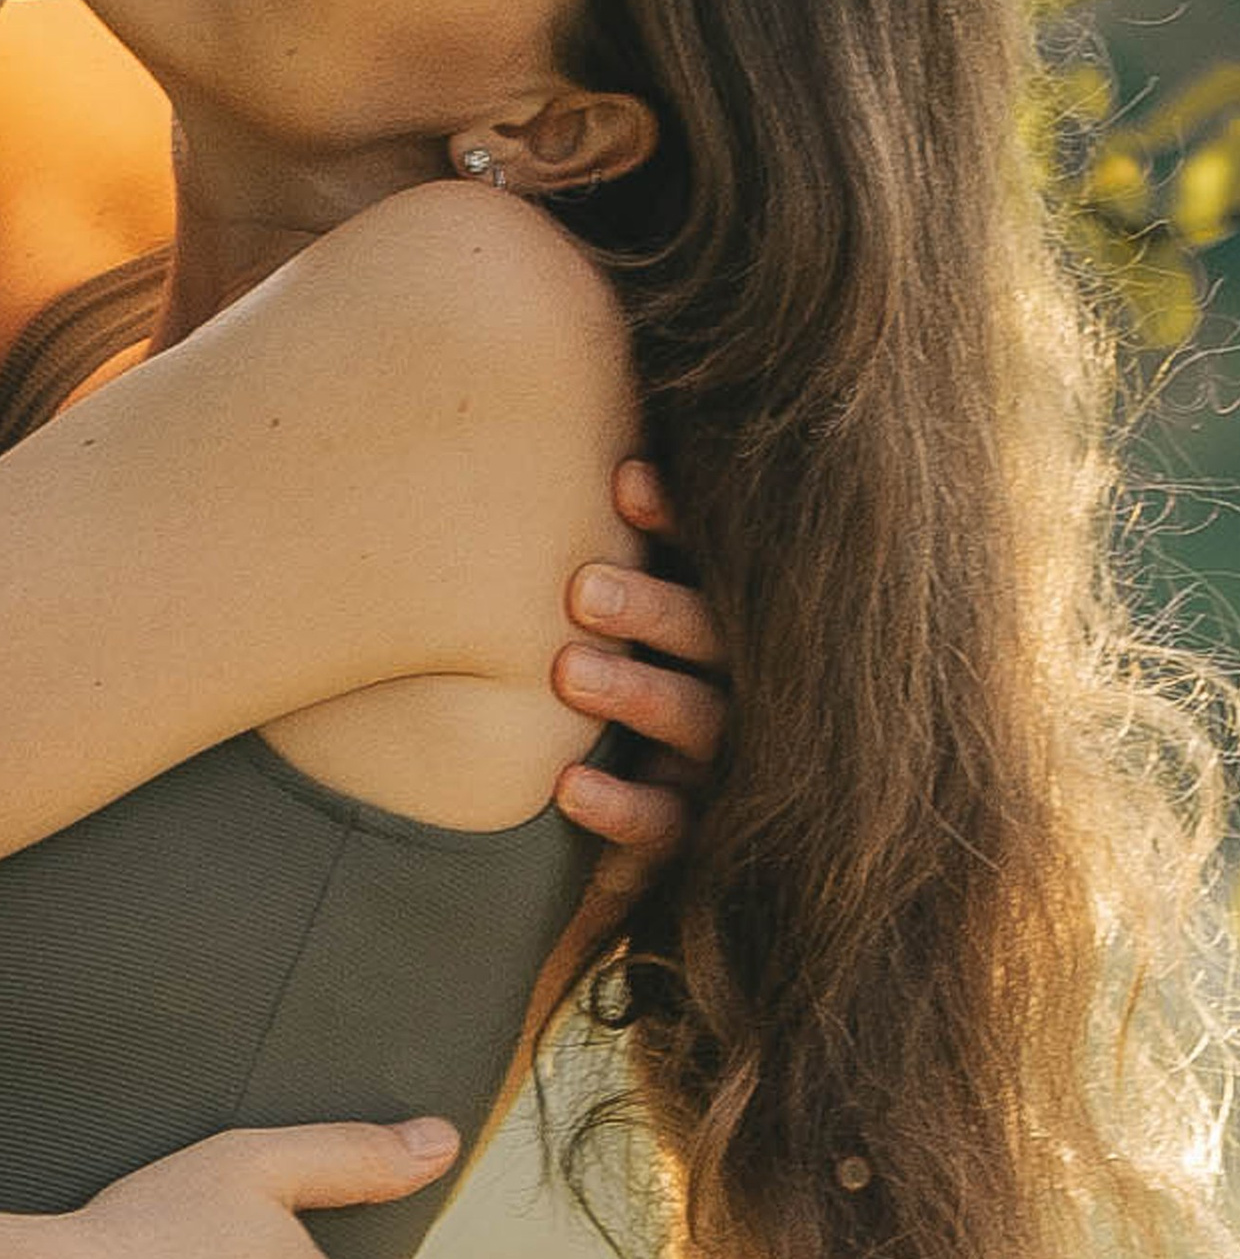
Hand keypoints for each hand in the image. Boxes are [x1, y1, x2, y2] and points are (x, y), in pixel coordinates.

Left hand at [549, 456, 725, 873]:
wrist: (605, 821)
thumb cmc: (589, 675)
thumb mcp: (590, 606)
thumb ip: (575, 541)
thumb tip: (523, 425)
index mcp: (713, 615)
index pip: (711, 557)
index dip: (677, 520)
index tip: (622, 483)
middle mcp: (735, 681)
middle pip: (713, 635)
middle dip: (652, 607)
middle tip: (580, 587)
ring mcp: (721, 759)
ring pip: (699, 722)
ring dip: (635, 694)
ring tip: (565, 672)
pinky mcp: (694, 833)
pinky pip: (668, 824)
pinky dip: (621, 807)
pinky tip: (563, 788)